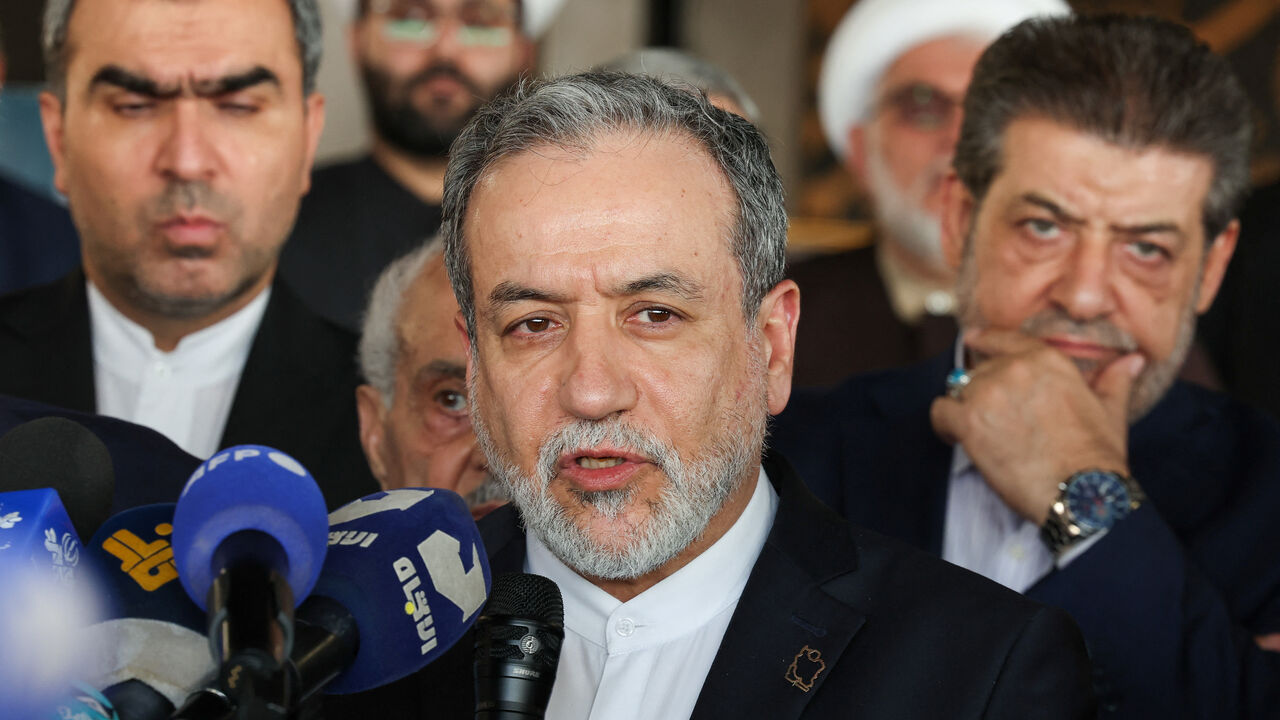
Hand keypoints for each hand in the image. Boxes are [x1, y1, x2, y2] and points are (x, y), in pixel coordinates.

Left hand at [930, 329, 1143, 523]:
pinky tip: (957, 438)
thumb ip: (1114, 381)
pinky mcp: (969, 421)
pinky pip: (941, 412)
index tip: (972, 340)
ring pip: (960, 390)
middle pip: (980, 370)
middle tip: (997, 421)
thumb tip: (1133, 360)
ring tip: (984, 434)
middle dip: (984, 392)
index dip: (984, 340)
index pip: (1003, 339)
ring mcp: (988, 393)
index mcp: (1046, 359)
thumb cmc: (1097, 454)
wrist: (1081, 491)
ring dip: (966, 409)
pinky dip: (944, 425)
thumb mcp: (1110, 410)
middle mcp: (1014, 368)